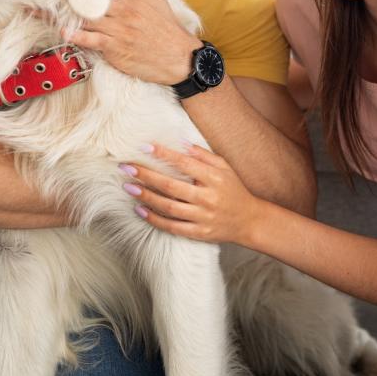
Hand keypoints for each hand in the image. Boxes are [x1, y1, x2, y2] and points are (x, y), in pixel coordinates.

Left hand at [66, 0, 200, 85]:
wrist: (180, 58)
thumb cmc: (167, 30)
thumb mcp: (157, 0)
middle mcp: (125, 10)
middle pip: (88, 1)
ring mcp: (119, 29)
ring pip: (86, 19)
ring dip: (62, 16)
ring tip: (40, 11)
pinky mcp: (116, 48)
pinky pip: (92, 39)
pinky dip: (77, 36)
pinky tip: (63, 32)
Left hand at [120, 142, 267, 245]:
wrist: (249, 221)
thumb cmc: (234, 190)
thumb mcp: (224, 167)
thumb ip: (203, 155)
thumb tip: (180, 142)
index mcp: (214, 178)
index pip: (185, 163)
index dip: (164, 155)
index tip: (145, 147)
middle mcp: (208, 198)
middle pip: (171, 186)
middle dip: (146, 176)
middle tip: (127, 168)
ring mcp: (203, 217)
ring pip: (169, 207)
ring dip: (146, 197)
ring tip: (129, 187)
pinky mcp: (199, 233)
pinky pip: (172, 227)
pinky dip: (154, 219)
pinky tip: (140, 210)